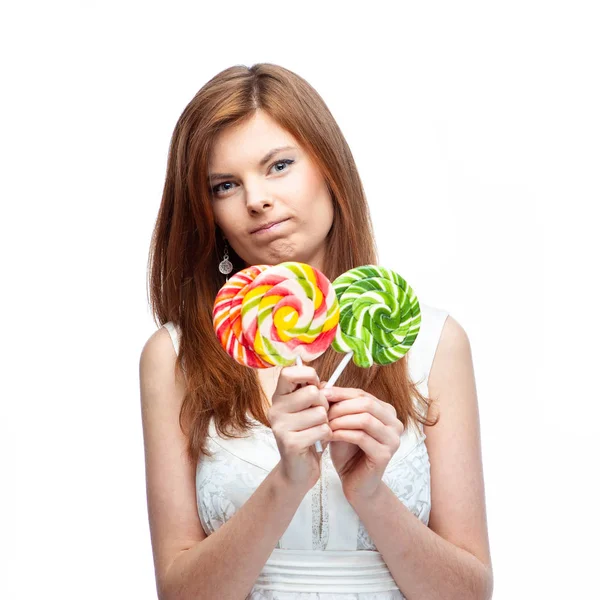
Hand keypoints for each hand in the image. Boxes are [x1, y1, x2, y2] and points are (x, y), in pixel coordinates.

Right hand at [269, 365, 331, 490]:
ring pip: (320, 412)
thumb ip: (316, 392)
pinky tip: (318, 441)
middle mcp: (275, 409)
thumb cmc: (308, 433)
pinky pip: (322, 430)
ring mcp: (280, 426)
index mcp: (279, 396)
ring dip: (325, 422)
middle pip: (312, 392)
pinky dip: (326, 435)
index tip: (315, 385)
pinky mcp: (290, 443)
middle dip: (324, 404)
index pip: (288, 372)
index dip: (307, 374)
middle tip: (319, 416)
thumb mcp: (311, 408)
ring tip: (317, 430)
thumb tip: (324, 383)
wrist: (298, 470)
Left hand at [320, 384, 403, 501]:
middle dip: (341, 406)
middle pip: (367, 403)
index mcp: (387, 412)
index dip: (341, 393)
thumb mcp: (341, 423)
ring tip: (325, 424)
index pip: (363, 394)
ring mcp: (393, 439)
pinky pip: (361, 437)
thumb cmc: (348, 451)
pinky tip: (330, 435)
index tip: (321, 394)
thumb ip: (337, 405)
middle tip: (322, 411)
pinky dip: (343, 433)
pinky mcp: (385, 454)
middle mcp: (395, 423)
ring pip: (365, 419)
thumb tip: (323, 383)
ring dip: (341, 419)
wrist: (355, 483)